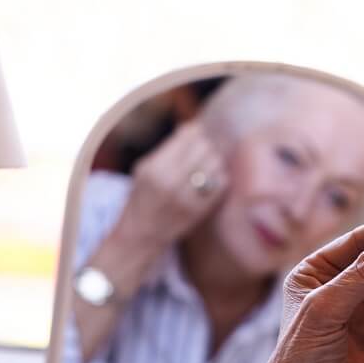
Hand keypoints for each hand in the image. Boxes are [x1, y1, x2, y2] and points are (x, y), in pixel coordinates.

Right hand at [112, 120, 227, 251]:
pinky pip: (221, 184)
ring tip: (206, 164)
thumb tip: (194, 127)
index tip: (197, 132)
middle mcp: (170, 182)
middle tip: (204, 149)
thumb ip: (167, 149)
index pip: (187, 137)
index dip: (196, 131)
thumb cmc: (143, 197)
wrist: (142, 235)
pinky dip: (219, 177)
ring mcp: (187, 198)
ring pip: (215, 164)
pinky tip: (210, 179)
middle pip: (204, 148)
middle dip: (206, 145)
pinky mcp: (200, 210)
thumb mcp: (144, 170)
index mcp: (154, 168)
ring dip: (214, 161)